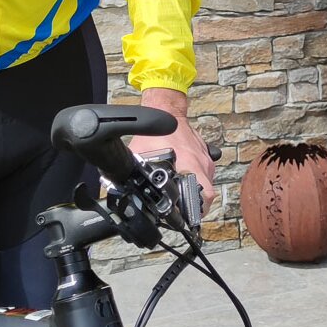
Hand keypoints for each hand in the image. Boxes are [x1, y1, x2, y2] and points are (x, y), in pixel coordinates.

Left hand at [131, 88, 215, 213]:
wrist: (168, 110)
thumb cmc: (158, 131)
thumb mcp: (140, 153)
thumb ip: (133, 170)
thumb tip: (119, 187)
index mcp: (189, 164)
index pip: (204, 195)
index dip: (196, 211)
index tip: (188, 217)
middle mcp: (202, 163)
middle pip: (207, 194)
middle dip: (196, 206)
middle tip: (184, 211)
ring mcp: (206, 158)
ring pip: (207, 183)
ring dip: (197, 192)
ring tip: (183, 195)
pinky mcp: (205, 154)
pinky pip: (205, 172)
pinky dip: (197, 178)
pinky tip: (184, 178)